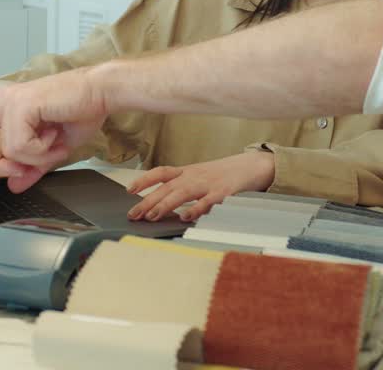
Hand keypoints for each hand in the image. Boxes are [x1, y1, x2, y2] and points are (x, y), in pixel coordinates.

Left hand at [0, 68, 107, 192]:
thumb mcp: (53, 150)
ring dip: (21, 160)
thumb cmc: (83, 113)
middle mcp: (4, 102)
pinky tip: (53, 138)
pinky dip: (38, 153)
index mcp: (9, 110)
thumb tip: (16, 185)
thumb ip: (31, 168)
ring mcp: (9, 101)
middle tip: (22, 169)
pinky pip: (16, 146)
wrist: (103, 94)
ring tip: (46, 151)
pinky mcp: (19, 104)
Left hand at [124, 152, 275, 221]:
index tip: (129, 190)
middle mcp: (195, 176)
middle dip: (148, 200)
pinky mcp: (223, 192)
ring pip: (183, 193)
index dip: (144, 180)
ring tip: (152, 216)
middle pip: (167, 186)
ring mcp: (209, 183)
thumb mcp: (200, 176)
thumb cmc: (224, 174)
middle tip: (134, 214)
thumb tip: (160, 203)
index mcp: (188, 171)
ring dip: (166, 205)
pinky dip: (195, 209)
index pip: (161, 172)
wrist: (253, 165)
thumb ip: (183, 187)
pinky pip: (207, 201)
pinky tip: (185, 217)